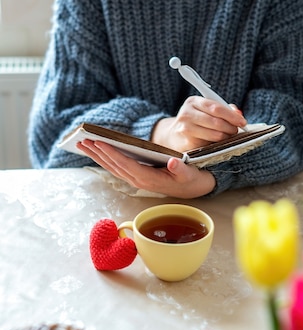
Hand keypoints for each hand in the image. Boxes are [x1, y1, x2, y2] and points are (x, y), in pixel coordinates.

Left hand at [77, 140, 215, 197]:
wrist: (192, 188)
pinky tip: (96, 150)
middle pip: (113, 166)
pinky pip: (116, 167)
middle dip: (97, 153)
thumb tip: (174, 162)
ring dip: (97, 156)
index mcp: (149, 179)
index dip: (112, 154)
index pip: (126, 164)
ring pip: (111, 167)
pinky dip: (104, 158)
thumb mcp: (190, 174)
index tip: (99, 143)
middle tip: (82, 141)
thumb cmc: (190, 179)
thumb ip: (181, 169)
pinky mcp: (135, 176)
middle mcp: (138, 180)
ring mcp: (135, 179)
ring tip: (83, 144)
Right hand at [151, 96, 246, 151]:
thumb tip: (239, 113)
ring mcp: (185, 128)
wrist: (174, 136)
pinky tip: (219, 142)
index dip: (232, 115)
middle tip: (236, 131)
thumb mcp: (205, 111)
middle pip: (216, 121)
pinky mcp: (187, 142)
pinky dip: (218, 144)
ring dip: (226, 136)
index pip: (216, 107)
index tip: (243, 122)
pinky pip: (209, 144)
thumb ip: (223, 109)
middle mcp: (187, 113)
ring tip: (228, 136)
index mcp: (193, 101)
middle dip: (231, 127)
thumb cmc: (196, 121)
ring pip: (214, 134)